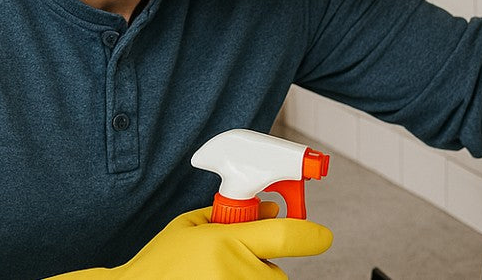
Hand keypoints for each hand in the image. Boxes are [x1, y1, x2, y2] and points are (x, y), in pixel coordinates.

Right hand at [53, 202, 331, 278]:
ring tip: (217, 274)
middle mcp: (237, 272)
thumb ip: (235, 215)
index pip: (289, 236)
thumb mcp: (191, 227)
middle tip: (233, 261)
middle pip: (278, 268)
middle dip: (263, 263)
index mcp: (226, 243)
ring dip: (253, 278)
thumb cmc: (160, 264)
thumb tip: (273, 209)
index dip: (313, 235)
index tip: (322, 236)